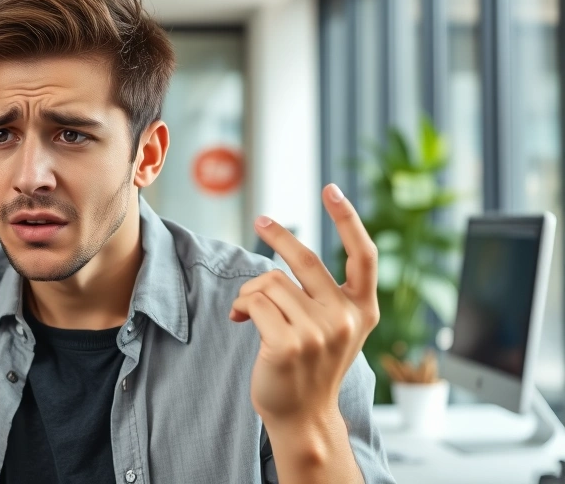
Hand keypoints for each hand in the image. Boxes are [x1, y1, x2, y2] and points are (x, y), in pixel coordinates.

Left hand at [229, 184, 379, 425]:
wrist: (302, 414)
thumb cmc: (311, 365)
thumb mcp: (333, 328)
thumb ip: (324, 295)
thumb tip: (277, 260)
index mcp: (364, 310)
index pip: (364, 255)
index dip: (348, 219)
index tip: (331, 189)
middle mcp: (346, 318)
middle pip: (306, 259)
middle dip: (279, 236)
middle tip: (262, 220)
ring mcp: (318, 332)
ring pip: (271, 282)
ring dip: (251, 292)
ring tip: (247, 310)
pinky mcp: (288, 343)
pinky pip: (255, 302)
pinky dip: (241, 306)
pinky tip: (239, 320)